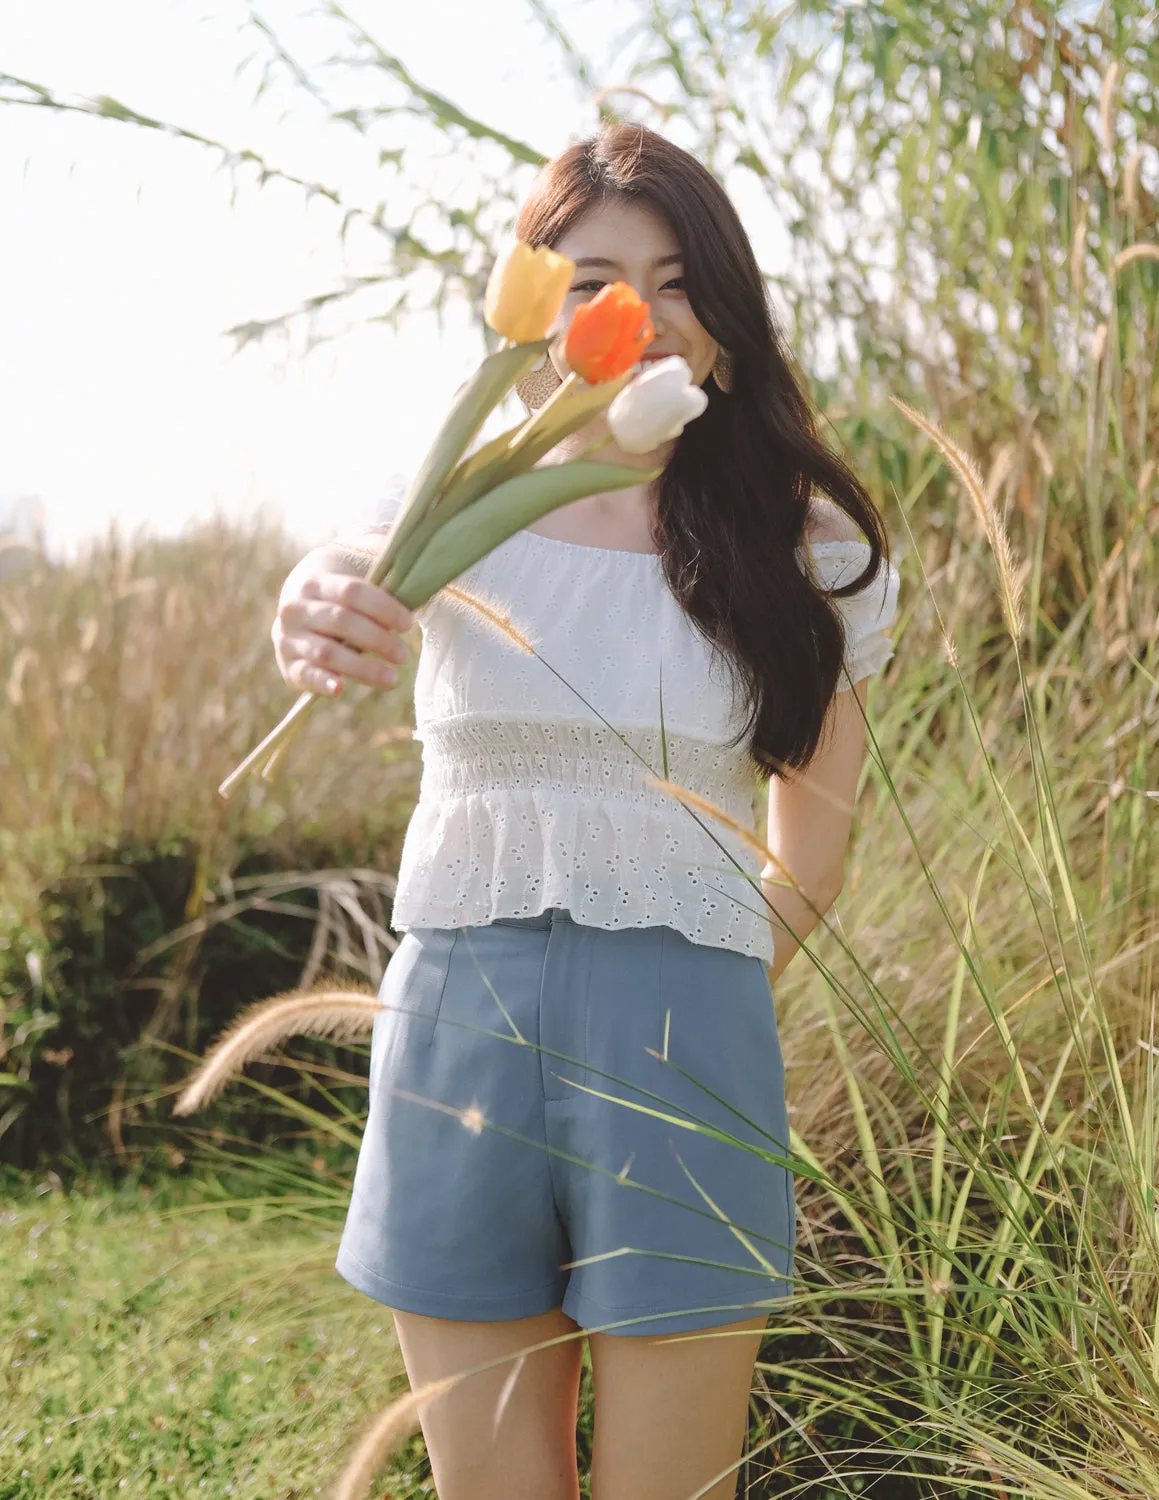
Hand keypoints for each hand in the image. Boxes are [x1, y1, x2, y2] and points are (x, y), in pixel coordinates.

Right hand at [272, 563, 415, 696]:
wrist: (298, 604)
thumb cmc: (341, 592)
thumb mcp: (356, 575)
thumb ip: (385, 577)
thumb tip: (424, 580)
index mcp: (315, 581)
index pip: (352, 591)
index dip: (383, 608)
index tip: (409, 624)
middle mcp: (296, 608)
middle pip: (341, 622)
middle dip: (378, 640)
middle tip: (404, 656)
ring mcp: (288, 637)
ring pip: (327, 652)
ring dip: (362, 667)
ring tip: (393, 679)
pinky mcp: (289, 664)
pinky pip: (305, 675)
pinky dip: (321, 682)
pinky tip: (340, 688)